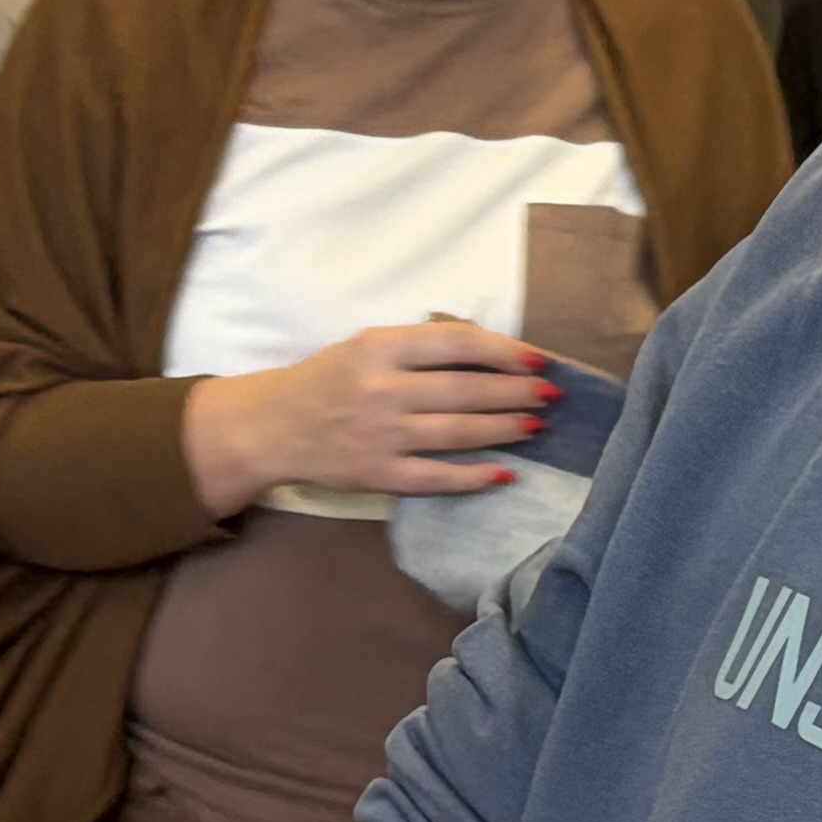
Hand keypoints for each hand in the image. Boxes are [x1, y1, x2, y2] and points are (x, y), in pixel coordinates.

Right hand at [188, 316, 555, 510]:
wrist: (269, 427)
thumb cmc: (324, 380)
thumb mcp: (364, 345)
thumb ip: (418, 345)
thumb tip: (485, 347)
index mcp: (380, 347)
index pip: (458, 344)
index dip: (505, 352)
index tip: (537, 359)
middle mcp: (383, 389)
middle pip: (466, 390)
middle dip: (516, 393)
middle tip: (552, 395)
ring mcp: (381, 435)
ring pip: (458, 433)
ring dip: (505, 429)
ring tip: (538, 426)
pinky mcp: (377, 474)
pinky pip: (436, 477)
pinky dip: (473, 476)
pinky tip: (504, 473)